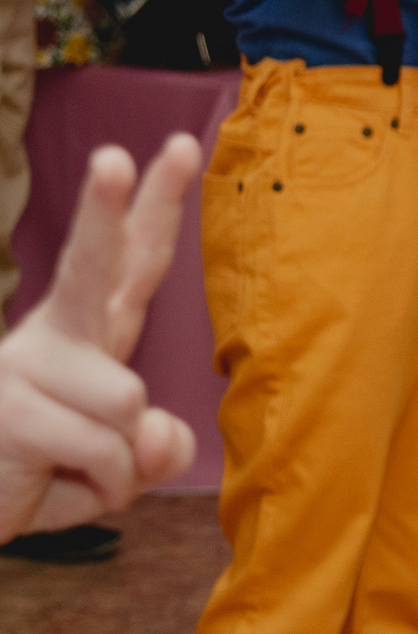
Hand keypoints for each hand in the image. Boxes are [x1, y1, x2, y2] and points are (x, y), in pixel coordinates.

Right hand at [0, 135, 201, 539]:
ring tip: (75, 469)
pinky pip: (105, 450)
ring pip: (128, 399)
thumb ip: (159, 446)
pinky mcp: (9, 411)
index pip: (134, 260)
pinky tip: (53, 482)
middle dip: (106, 212)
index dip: (159, 205)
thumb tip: (157, 432)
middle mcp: (57, 337)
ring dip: (121, 458)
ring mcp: (24, 368)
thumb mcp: (124, 463)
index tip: (184, 147)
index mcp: (92, 330)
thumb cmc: (49, 476)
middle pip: (94, 265)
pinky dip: (104, 486)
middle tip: (114, 155)